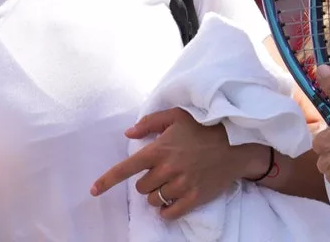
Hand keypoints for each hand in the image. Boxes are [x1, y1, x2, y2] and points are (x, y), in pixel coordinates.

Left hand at [90, 108, 264, 219]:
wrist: (235, 144)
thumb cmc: (203, 128)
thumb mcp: (175, 116)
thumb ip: (149, 123)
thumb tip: (128, 133)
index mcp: (158, 150)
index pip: (126, 168)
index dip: (107, 180)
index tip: (93, 190)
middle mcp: (167, 170)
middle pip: (141, 187)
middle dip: (145, 182)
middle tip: (159, 172)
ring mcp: (182, 185)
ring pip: (154, 200)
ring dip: (156, 195)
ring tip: (167, 184)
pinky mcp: (195, 197)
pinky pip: (171, 213)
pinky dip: (166, 211)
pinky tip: (169, 203)